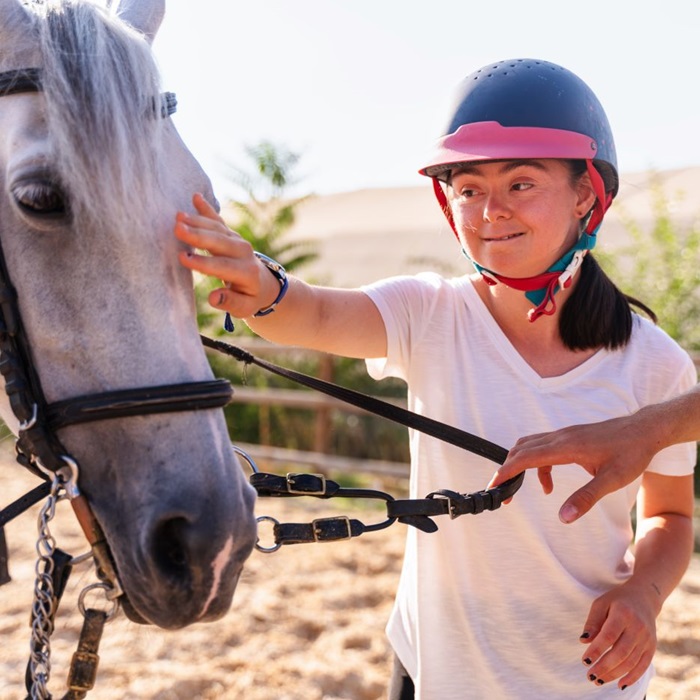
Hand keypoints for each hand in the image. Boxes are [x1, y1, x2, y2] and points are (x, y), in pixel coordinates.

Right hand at [174, 193, 277, 317]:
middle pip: (219, 242)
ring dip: (197, 221)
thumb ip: (230, 303)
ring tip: (178, 217)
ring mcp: (237, 240)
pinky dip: (207, 209)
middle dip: (198, 235)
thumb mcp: (244, 307)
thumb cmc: (249, 298)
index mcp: (247, 272)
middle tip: (177, 229)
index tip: (183, 258)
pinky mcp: (231, 234)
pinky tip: (195, 197)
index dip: (203, 263)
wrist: (263, 283)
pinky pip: (218, 220)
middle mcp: (243, 252)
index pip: (222, 266)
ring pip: (217, 229)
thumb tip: (212, 297)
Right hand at [487, 415, 657, 522]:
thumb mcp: (612, 480)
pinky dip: (536, 465)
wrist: (645, 430)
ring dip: (520, 465)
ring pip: (529, 446)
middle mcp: (560, 437)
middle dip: (507, 470)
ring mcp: (564, 434)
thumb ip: (586, 497)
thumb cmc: (631, 452)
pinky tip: (549, 484)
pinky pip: (542, 447)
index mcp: (566, 446)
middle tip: (502, 493)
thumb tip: (564, 516)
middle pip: (521, 449)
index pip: (526, 457)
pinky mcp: (569, 437)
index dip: (506, 471)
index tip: (494, 486)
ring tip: (521, 488)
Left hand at [579, 580, 657, 689]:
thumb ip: (593, 621)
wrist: (644, 598)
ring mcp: (647, 639)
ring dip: (614, 674)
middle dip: (604, 667)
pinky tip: (620, 685)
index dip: (596, 650)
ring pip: (631, 662)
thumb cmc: (617, 601)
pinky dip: (632, 678)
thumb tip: (584, 641)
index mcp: (623, 613)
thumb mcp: (601, 603)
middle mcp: (638, 627)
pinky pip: (643, 666)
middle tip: (590, 675)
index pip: (608, 636)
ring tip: (598, 680)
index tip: (585, 661)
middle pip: (620, 652)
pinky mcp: (652, 647)